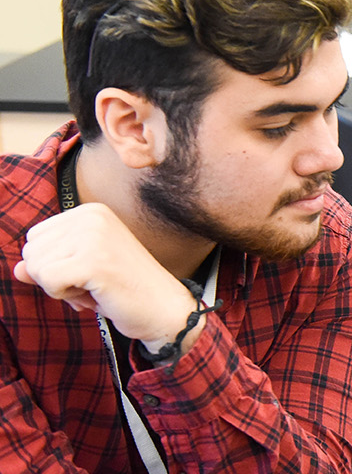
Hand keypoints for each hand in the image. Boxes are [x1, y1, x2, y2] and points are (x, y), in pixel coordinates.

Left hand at [14, 203, 203, 351]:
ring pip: (37, 267)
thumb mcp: (81, 271)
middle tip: (93, 282)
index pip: (36, 237)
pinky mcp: (93, 260)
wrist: (164, 309)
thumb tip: (17, 269)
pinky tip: (95, 294)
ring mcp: (94, 236)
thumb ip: (48, 264)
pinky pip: (48, 281)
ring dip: (61, 288)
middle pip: (32, 251)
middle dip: (54, 276)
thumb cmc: (124, 290)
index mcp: (91, 212)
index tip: (89, 271)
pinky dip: (66, 296)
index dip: (55, 263)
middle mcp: (92, 216)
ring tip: (96, 287)